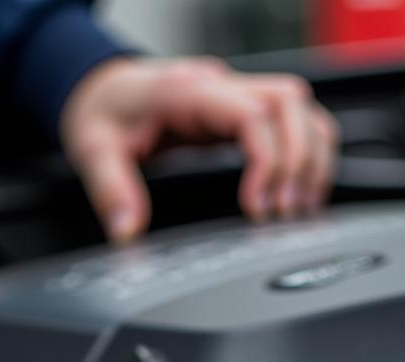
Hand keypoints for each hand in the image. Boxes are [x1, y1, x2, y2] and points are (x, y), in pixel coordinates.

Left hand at [60, 56, 340, 240]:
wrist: (101, 89)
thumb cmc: (103, 113)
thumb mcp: (93, 151)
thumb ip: (111, 191)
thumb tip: (127, 232)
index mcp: (188, 93)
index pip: (252, 114)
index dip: (267, 160)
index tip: (257, 207)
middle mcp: (220, 86)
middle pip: (290, 103)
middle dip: (299, 160)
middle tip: (284, 212)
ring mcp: (234, 96)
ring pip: (300, 108)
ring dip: (311, 157)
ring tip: (301, 208)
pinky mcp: (240, 111)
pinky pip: (293, 120)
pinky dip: (306, 152)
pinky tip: (300, 189)